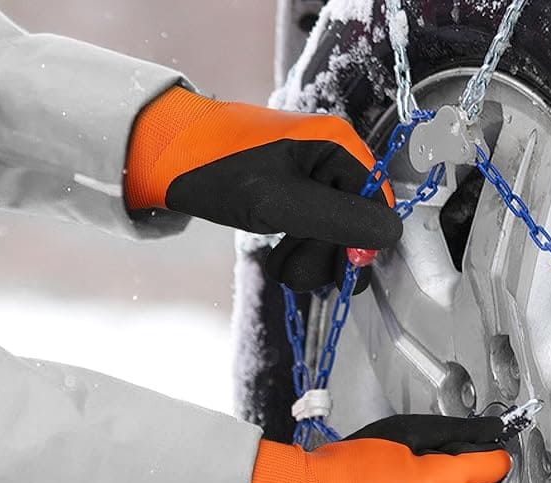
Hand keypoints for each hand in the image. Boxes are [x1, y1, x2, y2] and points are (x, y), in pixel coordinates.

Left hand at [125, 86, 399, 292]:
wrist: (162, 155)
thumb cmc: (214, 170)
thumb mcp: (278, 202)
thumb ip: (337, 219)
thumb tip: (388, 236)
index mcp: (337, 145)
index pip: (377, 206)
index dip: (359, 243)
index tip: (333, 267)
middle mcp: (332, 155)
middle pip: (357, 222)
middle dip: (329, 255)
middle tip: (293, 270)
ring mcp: (312, 173)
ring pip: (333, 231)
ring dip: (310, 258)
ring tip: (278, 265)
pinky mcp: (294, 190)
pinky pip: (313, 227)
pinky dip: (298, 248)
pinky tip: (277, 256)